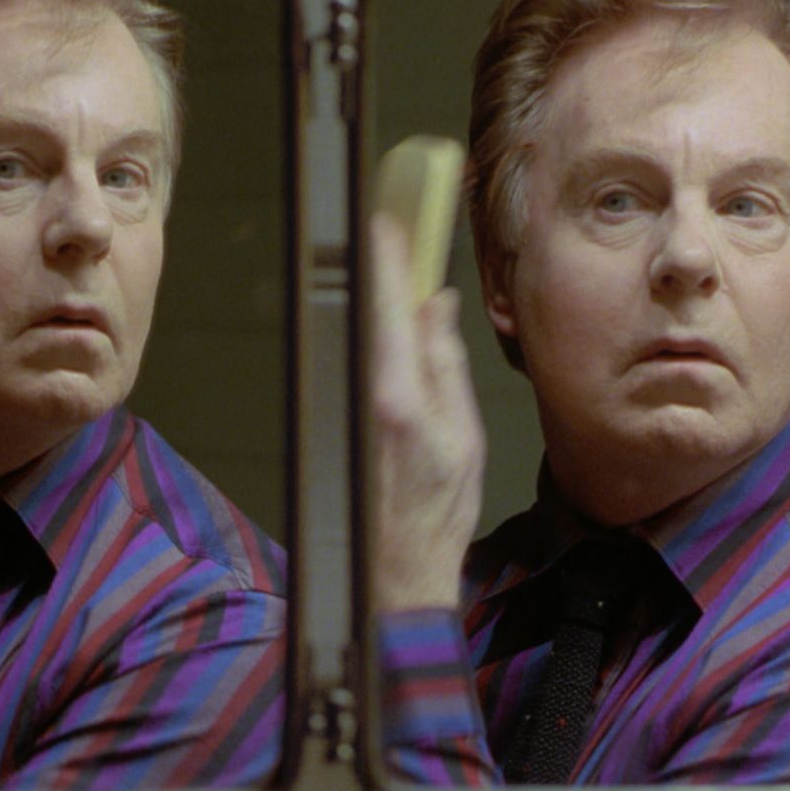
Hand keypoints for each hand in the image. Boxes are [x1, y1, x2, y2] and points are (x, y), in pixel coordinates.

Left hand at [368, 212, 483, 612]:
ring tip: (391, 272)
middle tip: (384, 228)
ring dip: (368, 303)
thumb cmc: (438, 511)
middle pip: (360, 313)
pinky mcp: (326, 421)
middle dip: (373, 269)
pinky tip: (381, 327)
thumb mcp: (463, 435)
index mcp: (397, 400)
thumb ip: (444, 363)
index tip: (386, 222)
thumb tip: (434, 306)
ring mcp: (336, 412)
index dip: (384, 259)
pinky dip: (364, 338)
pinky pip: (346, 363)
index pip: (384, 309)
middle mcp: (359, 401)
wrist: (395, 568)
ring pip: (350, 336)